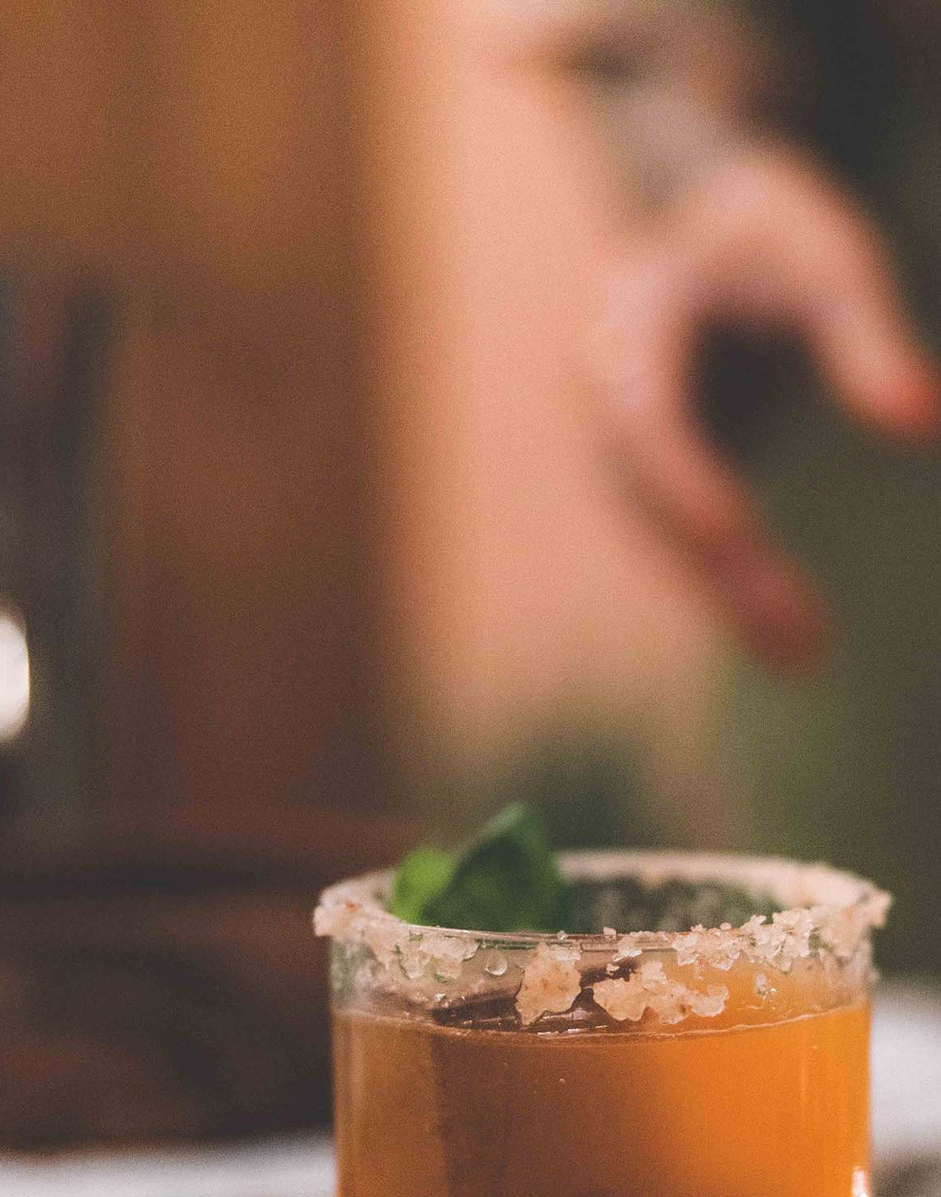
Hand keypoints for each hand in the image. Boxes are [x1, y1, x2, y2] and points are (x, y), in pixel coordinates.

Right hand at [589, 142, 939, 669]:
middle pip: (653, 499)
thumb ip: (867, 340)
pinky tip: (791, 640)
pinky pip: (680, 543)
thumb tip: (924, 430)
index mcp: (633, 323)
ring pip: (663, 537)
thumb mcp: (829, 259)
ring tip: (807, 656)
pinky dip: (729, 589)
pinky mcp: (646, 478)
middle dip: (720, 568)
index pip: (644, 418)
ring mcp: (617, 443)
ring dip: (728, 598)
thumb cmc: (770, 230)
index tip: (731, 532)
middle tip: (800, 632)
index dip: (682, 479)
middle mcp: (606, 395)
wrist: (697, 220)